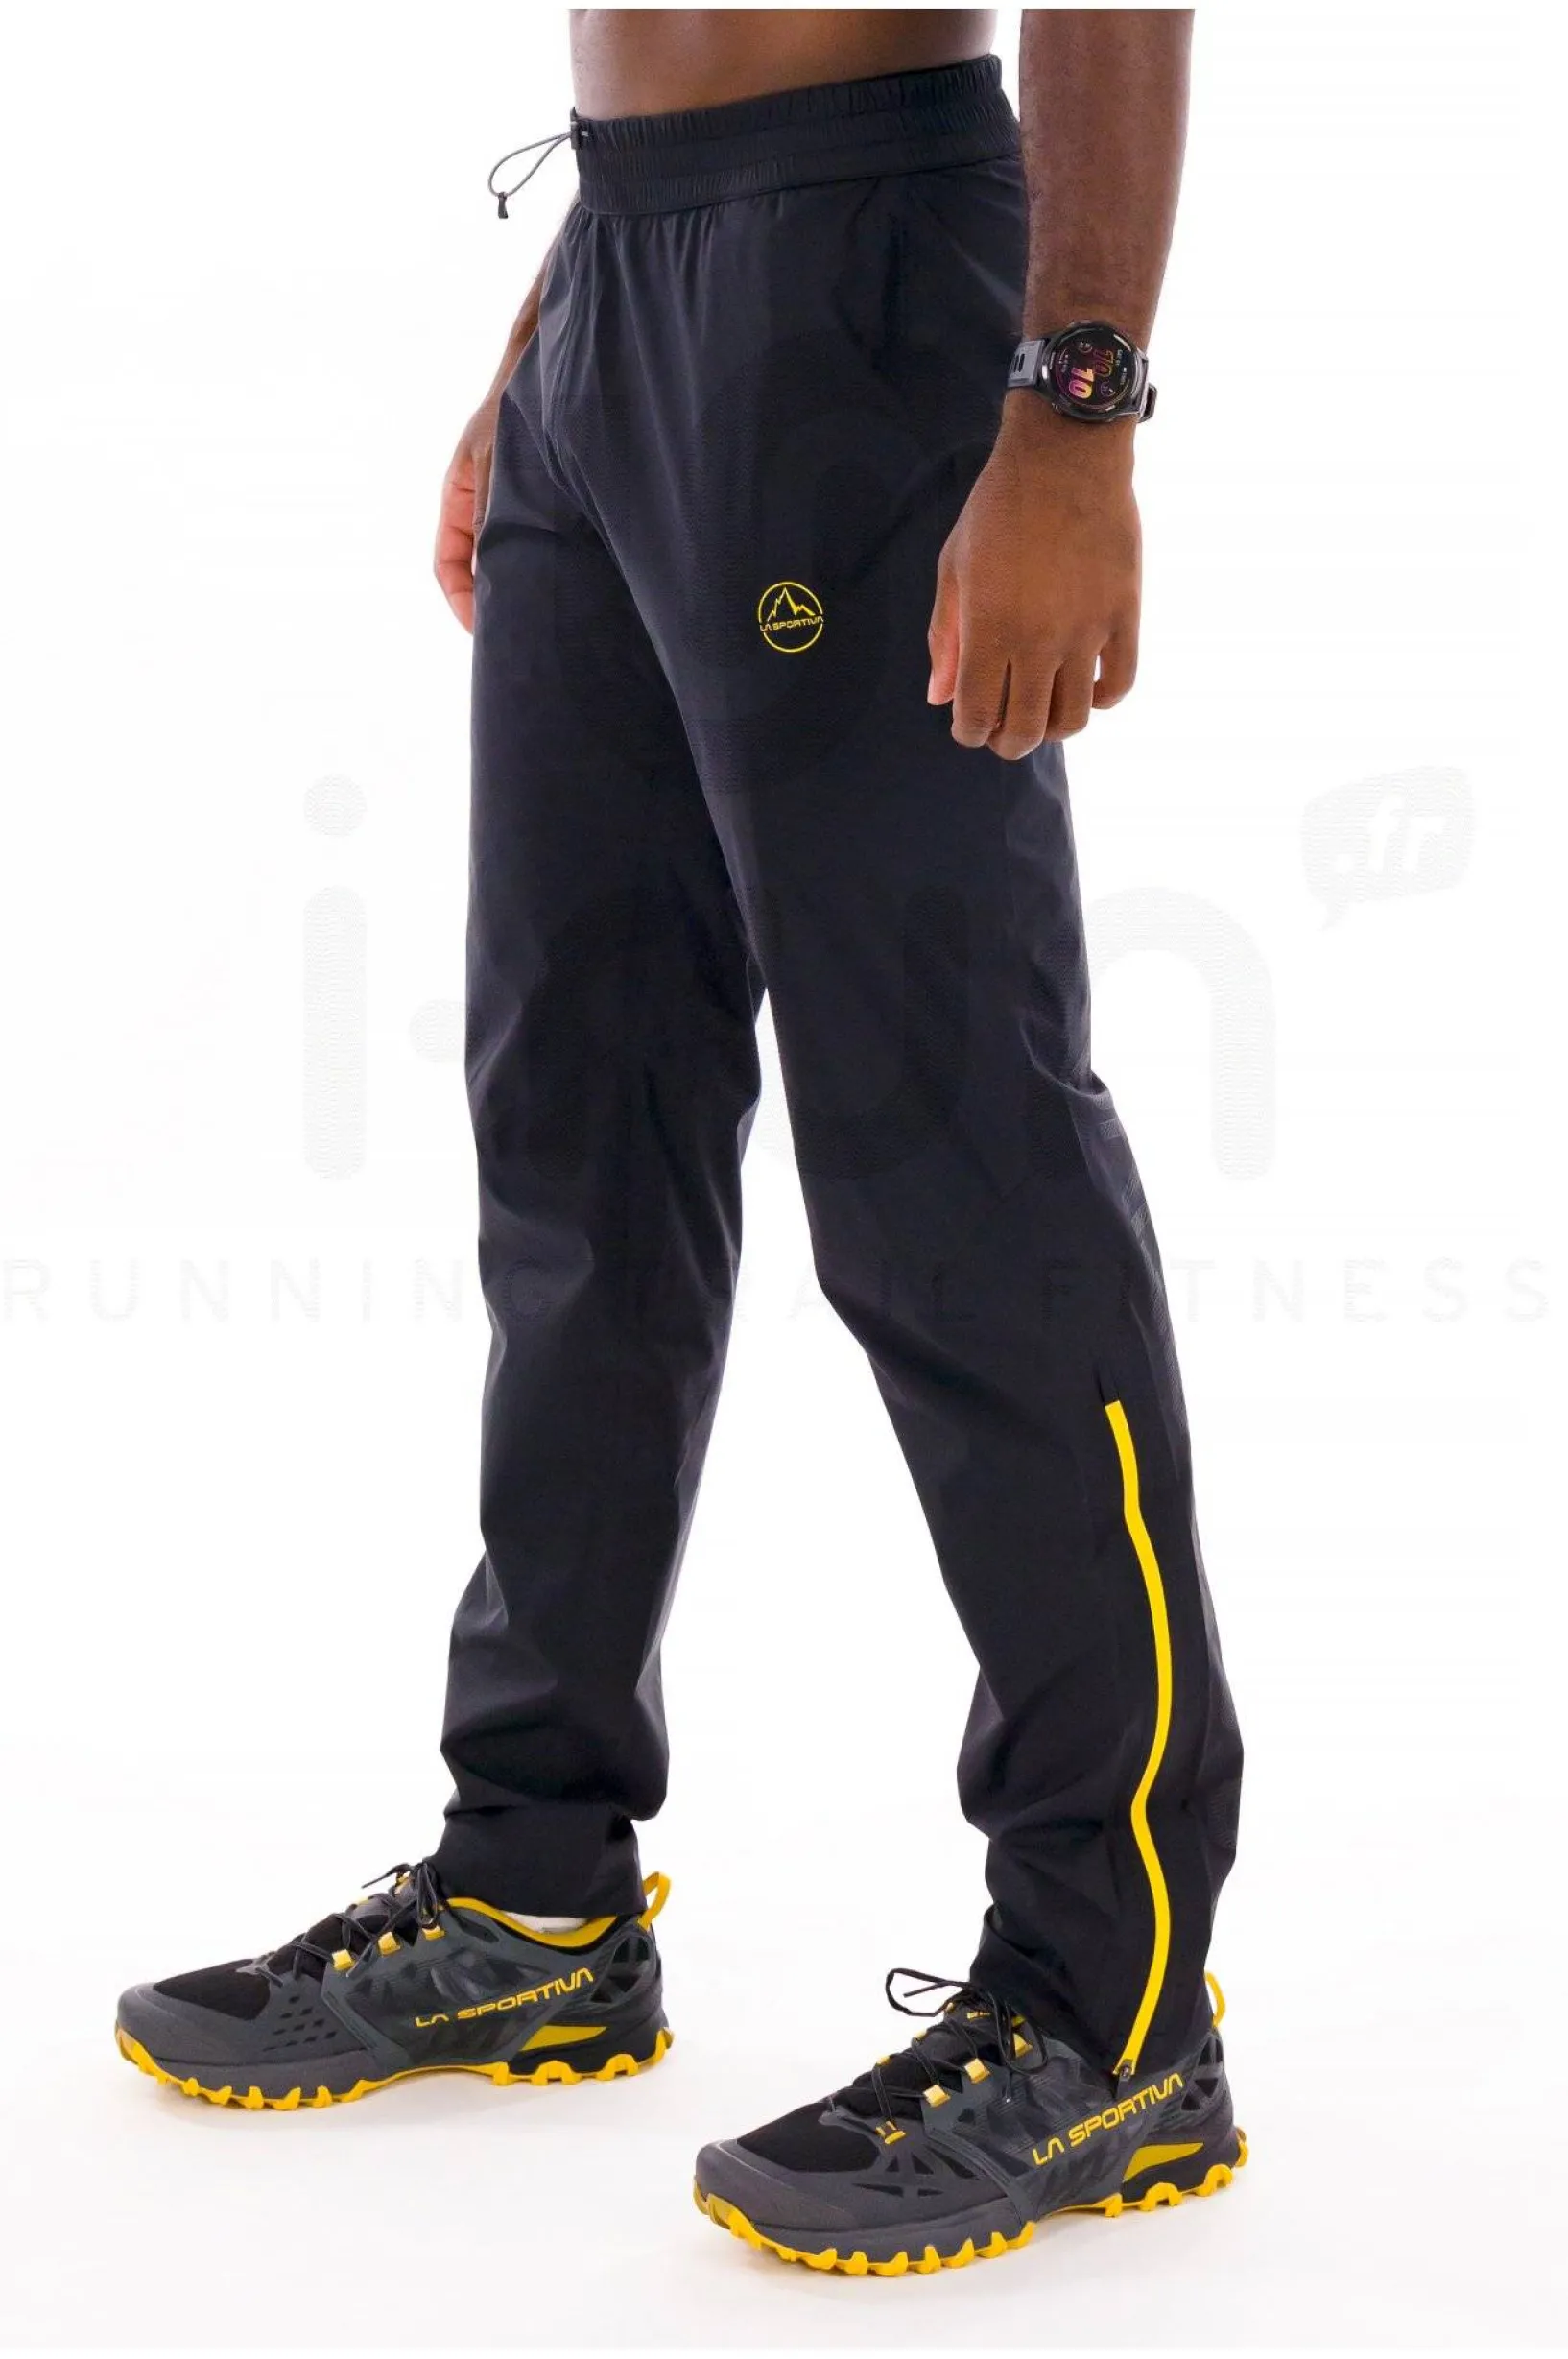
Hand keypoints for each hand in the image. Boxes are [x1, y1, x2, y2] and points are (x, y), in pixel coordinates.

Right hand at [434, 291, 540, 631]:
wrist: (555, 363)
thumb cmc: (518, 406)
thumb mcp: (496, 464)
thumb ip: (488, 516)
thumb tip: (486, 572)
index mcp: (459, 495)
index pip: (447, 563)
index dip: (462, 600)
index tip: (484, 630)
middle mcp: (484, 502)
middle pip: (481, 566)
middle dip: (497, 600)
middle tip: (521, 635)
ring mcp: (515, 499)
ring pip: (514, 555)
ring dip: (528, 584)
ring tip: (554, 616)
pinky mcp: (549, 499)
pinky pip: (544, 541)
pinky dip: (554, 565)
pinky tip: (579, 582)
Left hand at [927, 401, 1141, 758]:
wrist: (1065, 456)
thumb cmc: (998, 509)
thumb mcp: (954, 567)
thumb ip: (946, 637)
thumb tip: (939, 697)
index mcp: (990, 629)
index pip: (978, 716)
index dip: (970, 733)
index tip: (970, 725)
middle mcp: (1040, 639)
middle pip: (1028, 730)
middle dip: (1008, 743)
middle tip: (1003, 731)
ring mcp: (1087, 630)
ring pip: (1075, 719)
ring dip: (1054, 728)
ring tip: (1044, 711)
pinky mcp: (1124, 614)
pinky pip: (1120, 684)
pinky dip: (1102, 700)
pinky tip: (1086, 688)